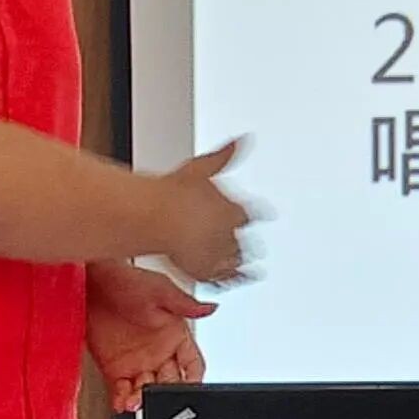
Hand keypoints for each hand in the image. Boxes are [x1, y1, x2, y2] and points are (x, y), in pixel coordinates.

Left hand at [86, 261, 213, 413]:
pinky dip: (120, 399)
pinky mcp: (113, 367)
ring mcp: (136, 361)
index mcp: (175, 335)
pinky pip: (120, 389)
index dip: (194, 380)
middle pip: (170, 383)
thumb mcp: (161, 290)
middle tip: (155, 397)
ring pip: (146, 390)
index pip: (193, 365)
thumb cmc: (125, 280)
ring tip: (134, 401)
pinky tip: (120, 401)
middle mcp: (158, 351)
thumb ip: (186, 304)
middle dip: (165, 395)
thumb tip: (211, 308)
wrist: (90, 282)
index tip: (190, 390)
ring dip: (142, 400)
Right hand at [150, 139, 255, 285]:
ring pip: (237, 258)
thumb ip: (225, 155)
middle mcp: (230, 232)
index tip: (264, 215)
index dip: (257, 214)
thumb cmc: (173, 192)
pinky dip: (232, 278)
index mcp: (234, 208)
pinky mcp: (206, 269)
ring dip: (240, 259)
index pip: (253, 212)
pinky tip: (238, 279)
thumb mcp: (202, 166)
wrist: (155, 217)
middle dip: (247, 241)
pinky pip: (224, 277)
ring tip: (248, 265)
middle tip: (253, 246)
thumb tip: (244, 139)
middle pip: (246, 239)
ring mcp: (218, 252)